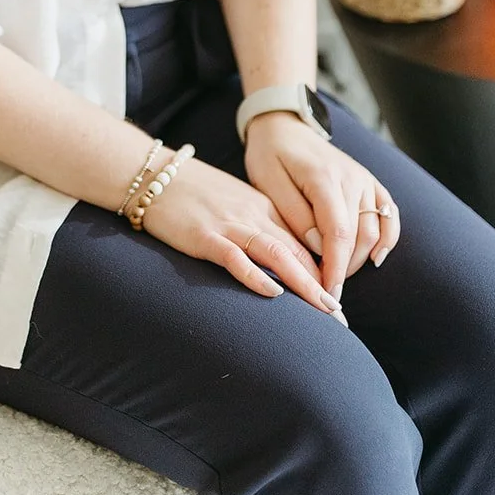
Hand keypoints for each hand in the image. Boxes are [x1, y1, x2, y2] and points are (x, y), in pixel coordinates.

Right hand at [140, 150, 346, 319]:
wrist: (152, 174)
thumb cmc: (191, 192)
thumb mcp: (233, 204)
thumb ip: (257, 227)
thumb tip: (280, 262)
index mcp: (263, 208)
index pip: (302, 243)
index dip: (323, 273)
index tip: (337, 302)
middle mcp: (253, 215)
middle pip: (297, 253)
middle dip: (322, 287)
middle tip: (342, 319)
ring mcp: (229, 225)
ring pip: (277, 254)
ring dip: (304, 284)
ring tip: (325, 310)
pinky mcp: (203, 236)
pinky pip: (235, 257)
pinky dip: (256, 275)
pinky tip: (273, 293)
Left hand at [242, 112, 400, 301]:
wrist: (285, 127)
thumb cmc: (271, 156)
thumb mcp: (268, 182)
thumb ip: (294, 214)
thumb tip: (318, 247)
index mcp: (324, 178)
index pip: (338, 233)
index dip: (335, 268)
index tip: (327, 293)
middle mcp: (352, 179)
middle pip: (360, 236)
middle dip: (345, 268)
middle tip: (324, 288)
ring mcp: (365, 180)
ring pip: (375, 230)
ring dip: (360, 258)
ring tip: (338, 274)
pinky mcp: (371, 183)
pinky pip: (389, 215)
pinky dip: (387, 239)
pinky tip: (375, 258)